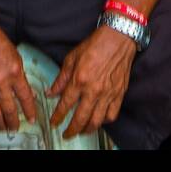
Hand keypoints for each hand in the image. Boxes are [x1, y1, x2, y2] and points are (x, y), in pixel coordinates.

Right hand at [0, 16, 38, 136]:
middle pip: (10, 109)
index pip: (25, 97)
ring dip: (1, 124)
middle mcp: (0, 82)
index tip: (32, 118)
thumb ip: (20, 73)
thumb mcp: (14, 54)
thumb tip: (26, 90)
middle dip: (14, 122)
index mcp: (15, 72)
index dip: (30, 110)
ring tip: (5, 130)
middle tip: (17, 128)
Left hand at [47, 25, 136, 139]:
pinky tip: (100, 120)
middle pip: (80, 118)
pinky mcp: (119, 92)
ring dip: (87, 129)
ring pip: (97, 120)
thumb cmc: (95, 44)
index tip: (54, 122)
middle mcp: (93, 90)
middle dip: (71, 130)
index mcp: (79, 80)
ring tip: (82, 131)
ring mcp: (108, 93)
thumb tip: (51, 92)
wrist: (118, 37)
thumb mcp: (72, 57)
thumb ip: (61, 78)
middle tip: (67, 134)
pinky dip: (105, 121)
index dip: (57, 117)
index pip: (65, 105)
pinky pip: (112, 114)